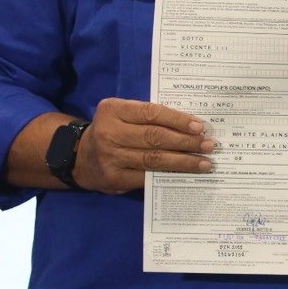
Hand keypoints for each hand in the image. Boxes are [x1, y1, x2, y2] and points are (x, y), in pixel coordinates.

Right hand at [75, 98, 212, 193]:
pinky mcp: (114, 178)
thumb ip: (148, 116)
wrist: (79, 157)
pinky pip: (147, 177)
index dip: (177, 120)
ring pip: (153, 159)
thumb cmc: (112, 130)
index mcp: (113, 110)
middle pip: (155, 137)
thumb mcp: (122, 115)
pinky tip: (186, 174)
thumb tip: (190, 124)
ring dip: (183, 161)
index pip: (151, 113)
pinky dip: (169, 175)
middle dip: (186, 141)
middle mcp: (109, 133)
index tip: (199, 126)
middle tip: (208, 145)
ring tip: (204, 161)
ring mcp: (110, 157)